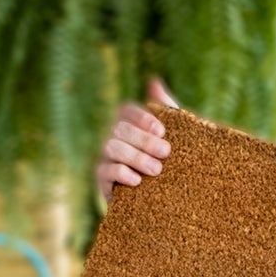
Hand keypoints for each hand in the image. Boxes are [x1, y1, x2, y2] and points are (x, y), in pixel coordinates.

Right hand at [96, 77, 177, 200]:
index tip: (162, 131)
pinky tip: (138, 181)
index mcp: (127, 122)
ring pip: (112, 148)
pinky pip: (105, 171)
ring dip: (136, 157)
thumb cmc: (167, 158)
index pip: (126, 110)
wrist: (163, 195)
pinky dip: (122, 173)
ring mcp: (105, 157)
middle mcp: (112, 136)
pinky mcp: (102, 179)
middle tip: (166, 152)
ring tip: (157, 170)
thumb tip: (154, 81)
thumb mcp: (173, 134)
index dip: (142, 118)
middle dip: (144, 140)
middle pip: (120, 129)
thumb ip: (166, 108)